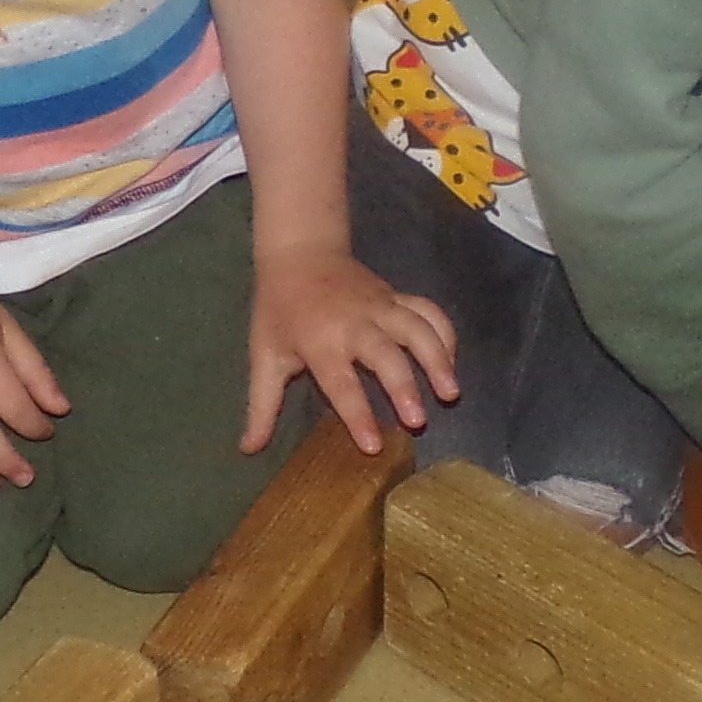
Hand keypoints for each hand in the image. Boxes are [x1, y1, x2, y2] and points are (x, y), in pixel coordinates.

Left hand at [247, 250, 456, 453]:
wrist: (299, 253)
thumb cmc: (279, 310)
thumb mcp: (265, 356)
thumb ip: (262, 405)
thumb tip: (249, 449)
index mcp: (320, 341)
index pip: (341, 383)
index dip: (357, 415)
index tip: (374, 446)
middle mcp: (355, 323)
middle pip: (386, 356)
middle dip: (405, 388)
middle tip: (419, 422)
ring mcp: (381, 306)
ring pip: (416, 330)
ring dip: (437, 359)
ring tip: (451, 392)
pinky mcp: (397, 295)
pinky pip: (428, 311)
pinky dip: (445, 334)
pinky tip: (452, 362)